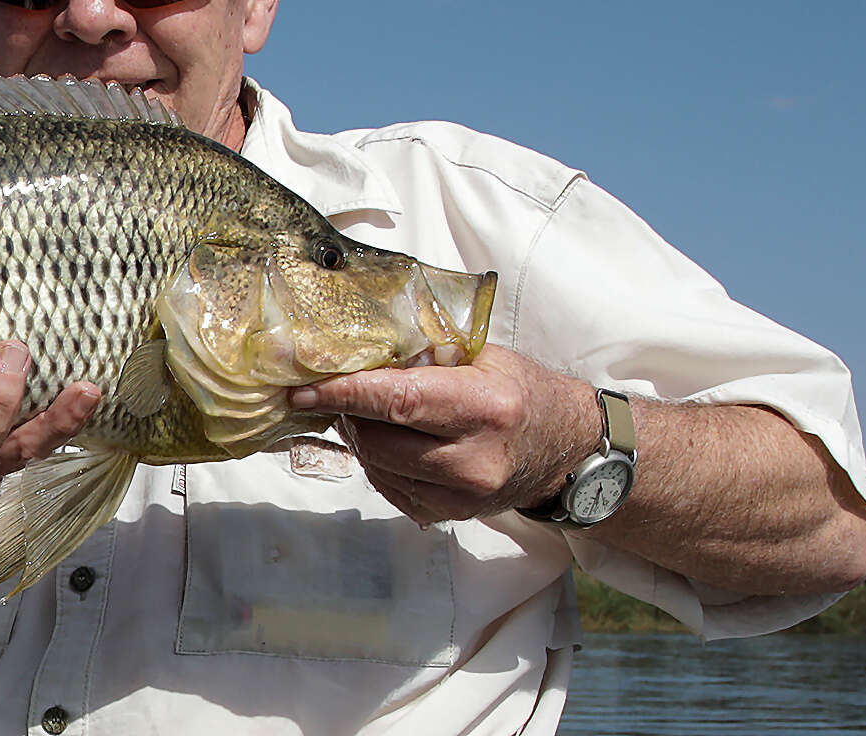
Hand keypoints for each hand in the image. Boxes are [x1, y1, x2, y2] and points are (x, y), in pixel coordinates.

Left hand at [286, 345, 600, 523]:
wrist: (564, 449)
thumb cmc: (519, 390)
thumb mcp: (483, 356)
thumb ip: (425, 353)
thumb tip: (354, 347)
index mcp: (485, 406)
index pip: (399, 401)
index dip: (344, 393)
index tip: (301, 387)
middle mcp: (474, 459)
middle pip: (379, 439)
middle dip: (347, 413)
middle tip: (337, 390)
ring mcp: (462, 495)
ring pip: (377, 466)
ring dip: (360, 438)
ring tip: (370, 413)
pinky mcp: (449, 516)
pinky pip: (389, 488)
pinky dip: (378, 462)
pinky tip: (392, 440)